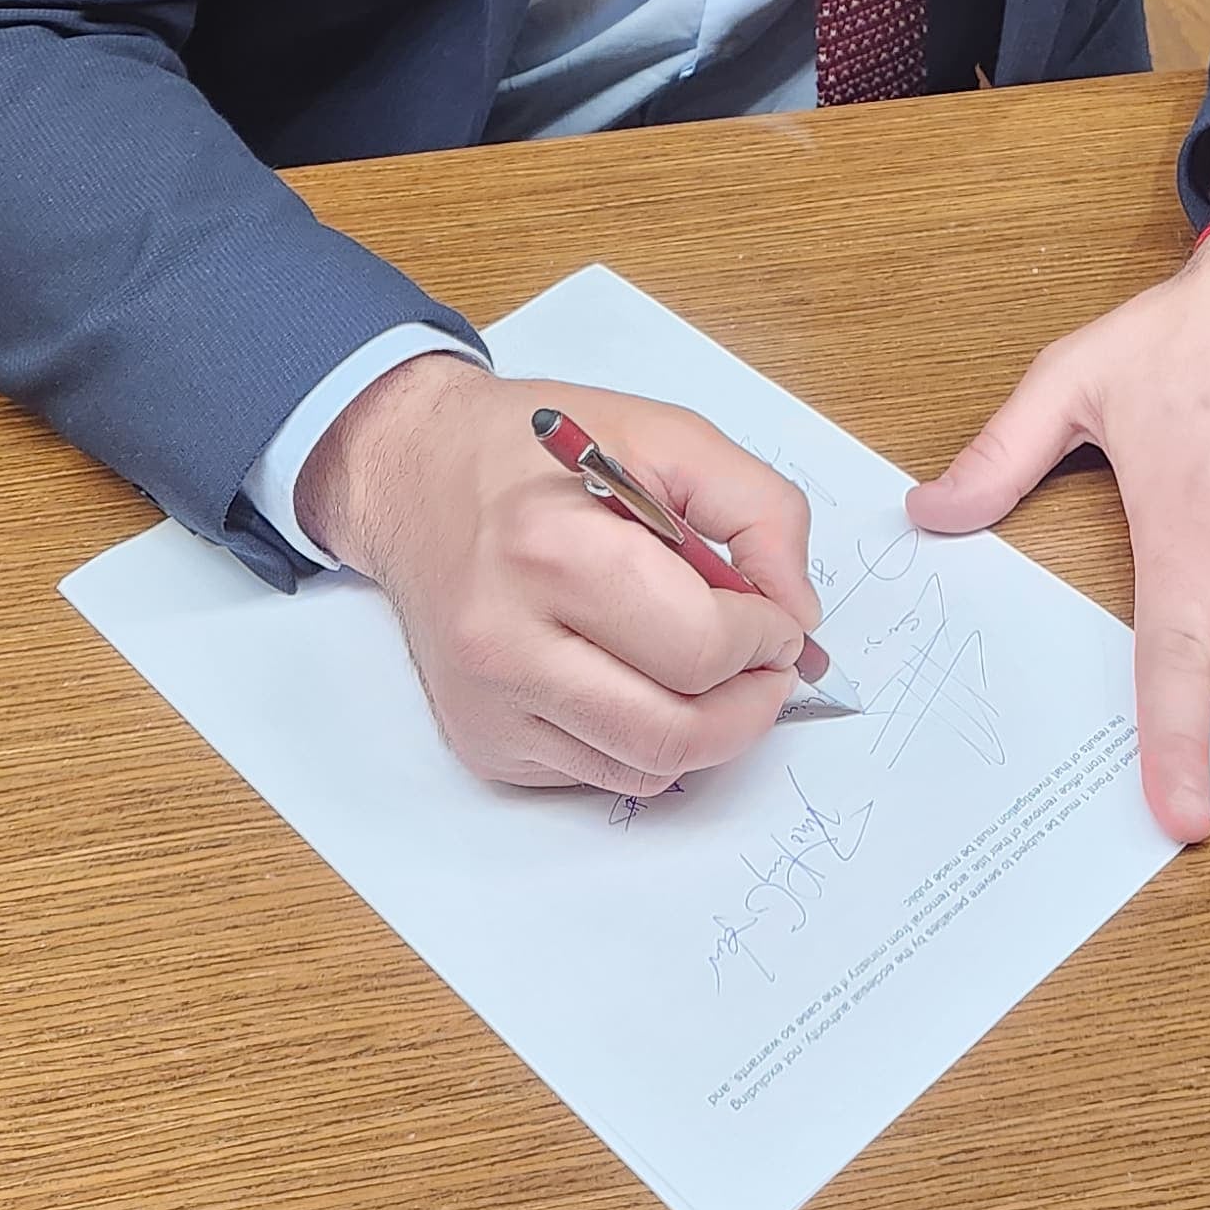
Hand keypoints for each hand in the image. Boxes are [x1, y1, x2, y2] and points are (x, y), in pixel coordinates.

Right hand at [298, 357, 821, 797]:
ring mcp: (488, 705)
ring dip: (711, 733)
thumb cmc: (536, 453)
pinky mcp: (483, 744)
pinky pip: (601, 775)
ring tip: (720, 674)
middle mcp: (505, 639)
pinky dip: (648, 744)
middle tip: (770, 664)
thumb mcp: (665, 434)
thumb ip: (758, 507)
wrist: (412, 474)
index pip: (697, 646)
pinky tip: (642, 682)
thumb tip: (797, 611)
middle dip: (753, 703)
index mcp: (550, 548)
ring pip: (646, 768)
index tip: (779, 618)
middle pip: (675, 730)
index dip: (766, 638)